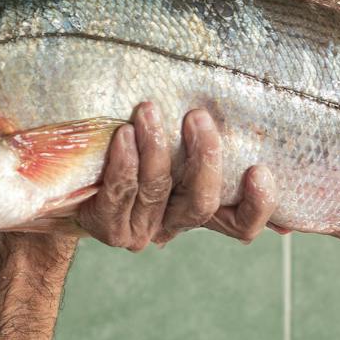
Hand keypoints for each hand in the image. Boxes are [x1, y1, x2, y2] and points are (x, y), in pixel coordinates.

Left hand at [73, 102, 276, 250]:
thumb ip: (213, 147)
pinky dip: (124, 162)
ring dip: (156, 147)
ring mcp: (140, 229)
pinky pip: (121, 191)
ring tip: (150, 110)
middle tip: (198, 116)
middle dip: (204, 158)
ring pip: (158, 190)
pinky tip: (124, 135)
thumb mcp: (176, 148)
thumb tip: (268, 141)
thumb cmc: (134, 154)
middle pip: (201, 203)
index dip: (257, 206)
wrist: (70, 181)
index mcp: (200, 211)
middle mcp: (174, 225)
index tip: (260, 170)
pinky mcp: (108, 225)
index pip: (241, 224)